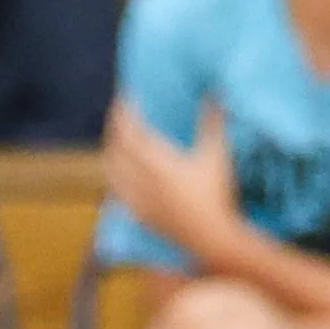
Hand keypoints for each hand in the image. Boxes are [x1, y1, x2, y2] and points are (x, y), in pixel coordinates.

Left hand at [104, 97, 238, 261]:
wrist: (211, 237)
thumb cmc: (216, 194)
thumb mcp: (217, 154)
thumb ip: (213, 121)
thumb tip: (215, 91)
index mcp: (156, 162)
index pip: (129, 132)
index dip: (124, 113)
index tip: (125, 97)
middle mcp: (140, 181)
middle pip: (116, 148)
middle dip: (115, 127)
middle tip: (119, 112)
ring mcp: (137, 200)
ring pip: (112, 170)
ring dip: (111, 149)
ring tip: (116, 138)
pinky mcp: (139, 215)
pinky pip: (117, 190)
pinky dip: (114, 174)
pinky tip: (117, 172)